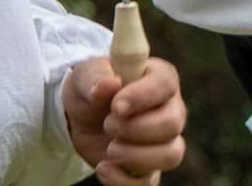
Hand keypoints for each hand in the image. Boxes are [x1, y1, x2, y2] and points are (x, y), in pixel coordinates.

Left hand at [62, 55, 186, 184]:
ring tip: (109, 149)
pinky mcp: (151, 169)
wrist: (79, 118)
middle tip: (108, 125)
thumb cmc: (90, 88)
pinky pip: (150, 183)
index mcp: (158, 77)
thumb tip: (110, 83)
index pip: (164, 84)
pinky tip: (103, 168)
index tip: (116, 107)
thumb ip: (96, 78)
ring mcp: (165, 142)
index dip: (142, 96)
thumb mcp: (85, 76)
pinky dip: (124, 180)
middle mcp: (170, 109)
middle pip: (172, 124)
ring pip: (170, 155)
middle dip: (136, 128)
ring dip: (135, 156)